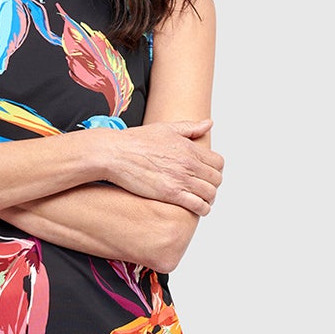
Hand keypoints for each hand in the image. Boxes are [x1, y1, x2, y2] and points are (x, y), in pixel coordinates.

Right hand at [95, 119, 223, 214]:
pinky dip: (202, 209)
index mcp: (189, 148)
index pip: (218, 162)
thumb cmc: (136, 141)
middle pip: (216, 179)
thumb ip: (190, 128)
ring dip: (208, 199)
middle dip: (213, 185)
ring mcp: (181, 179)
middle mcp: (189, 163)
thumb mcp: (166, 128)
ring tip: (201, 200)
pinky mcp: (171, 194)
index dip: (216, 170)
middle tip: (204, 189)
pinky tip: (196, 209)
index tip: (208, 174)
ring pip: (210, 194)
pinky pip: (198, 205)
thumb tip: (209, 124)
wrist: (116, 154)